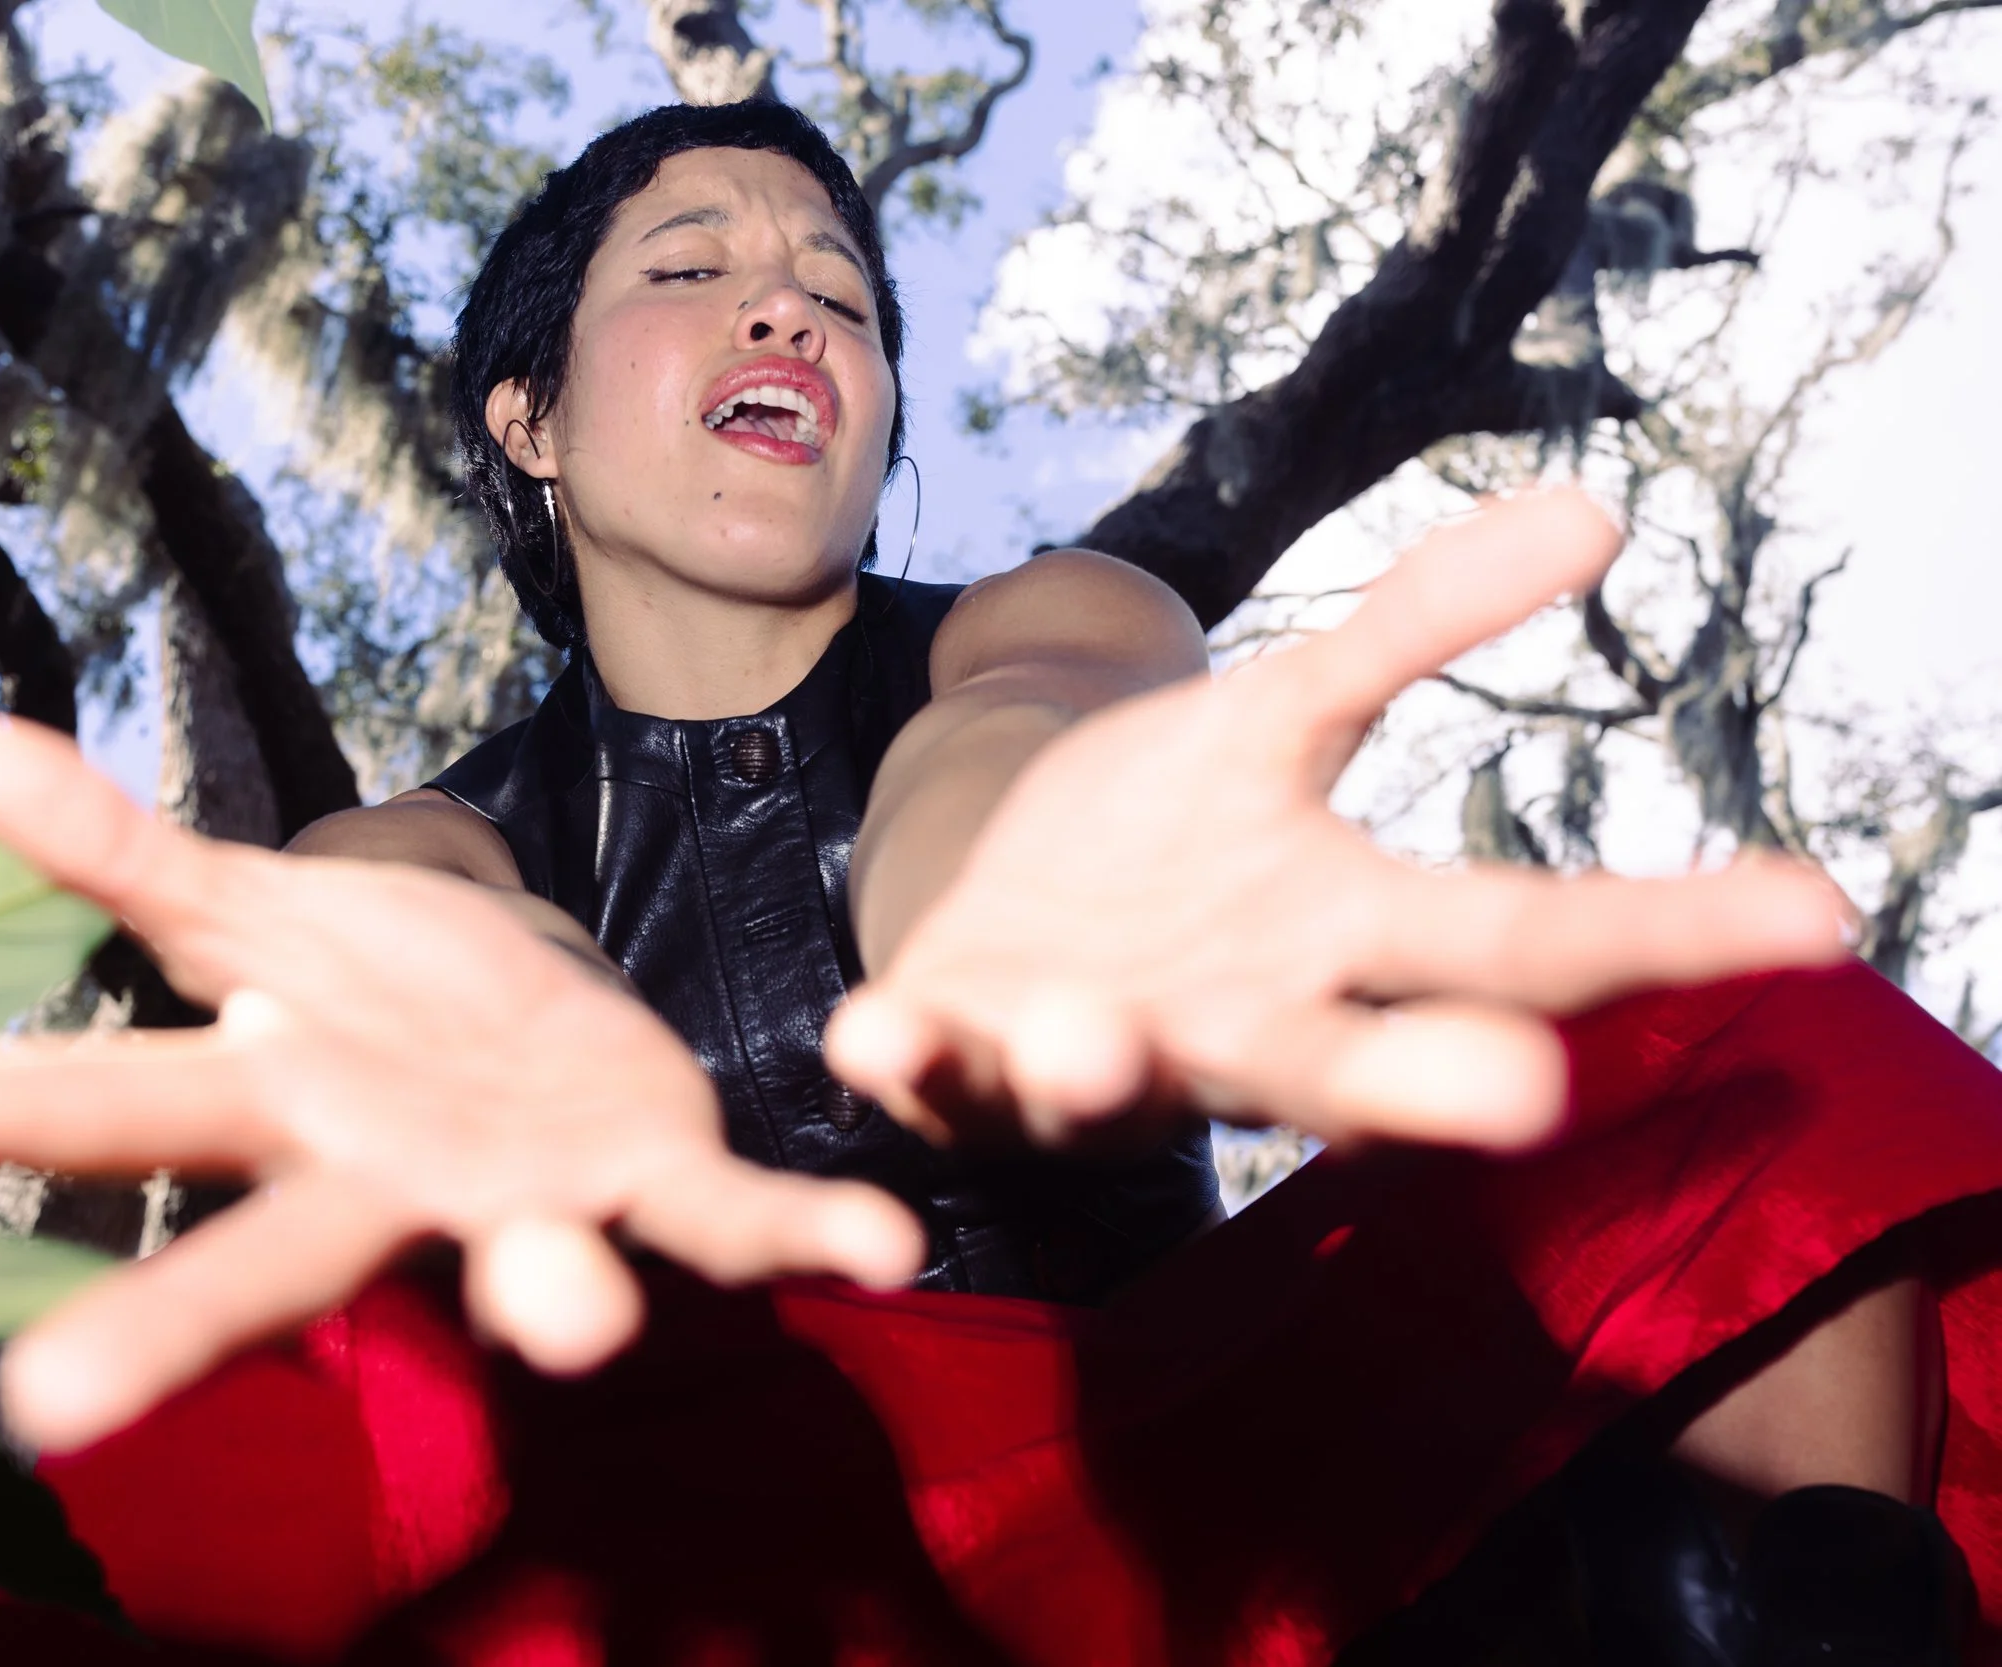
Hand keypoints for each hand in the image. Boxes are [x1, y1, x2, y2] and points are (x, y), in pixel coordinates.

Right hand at [0, 724, 921, 1450]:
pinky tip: (882, 1246)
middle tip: (51, 1406)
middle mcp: (383, 1181)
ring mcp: (527, 1201)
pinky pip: (739, 1224)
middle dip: (169, 1325)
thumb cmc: (373, 996)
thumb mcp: (252, 911)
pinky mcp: (664, 1184)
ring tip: (567, 1322)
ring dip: (547, 1296)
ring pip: (525, 1266)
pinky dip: (805, 1239)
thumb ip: (121, 850)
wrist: (532, 1042)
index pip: (77, 1112)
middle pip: (263, 1251)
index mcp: (268, 1101)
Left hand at [825, 489, 1854, 1151]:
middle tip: (1521, 1099)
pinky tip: (871, 1032)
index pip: (1519, 937)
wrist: (1005, 921)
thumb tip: (1597, 506)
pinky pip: (929, 1061)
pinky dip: (906, 1055)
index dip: (1662, 927)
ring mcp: (1093, 1048)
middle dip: (1425, 1086)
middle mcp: (1234, 1022)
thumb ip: (1417, 627)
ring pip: (1118, 1078)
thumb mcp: (1286, 717)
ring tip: (1103, 1035)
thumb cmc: (1178, 846)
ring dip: (1112, 1069)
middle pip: (1346, 1059)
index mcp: (1337, 941)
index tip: (1816, 913)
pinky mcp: (956, 1047)